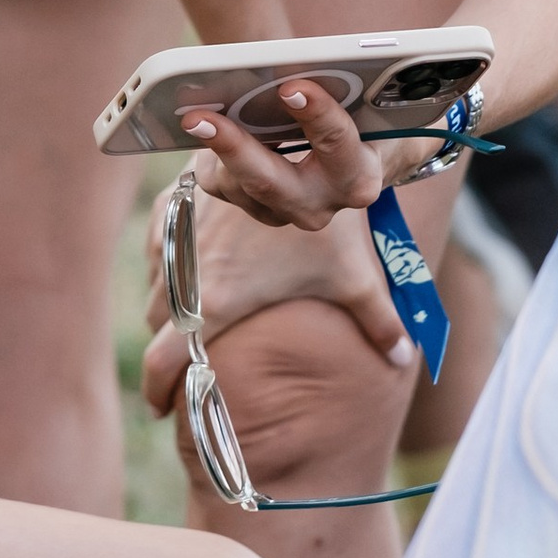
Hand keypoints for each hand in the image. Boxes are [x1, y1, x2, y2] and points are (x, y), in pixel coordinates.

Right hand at [141, 180, 407, 411]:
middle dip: (168, 344)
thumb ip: (378, 322)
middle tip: (187, 359)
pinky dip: (164, 258)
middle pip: (156, 324)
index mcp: (217, 302)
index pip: (166, 362)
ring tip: (188, 310)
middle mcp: (184, 271)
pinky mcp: (173, 200)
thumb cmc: (328, 223)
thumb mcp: (353, 277)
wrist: (295, 146)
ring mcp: (174, 233)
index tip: (162, 410)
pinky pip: (155, 242)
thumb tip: (404, 360)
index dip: (158, 392)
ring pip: (152, 282)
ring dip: (166, 299)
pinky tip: (186, 260)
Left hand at [180, 82, 421, 231]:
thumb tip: (287, 65)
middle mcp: (321, 204)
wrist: (351, 160)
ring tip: (196, 113)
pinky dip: (211, 153)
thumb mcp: (361, 105)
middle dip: (234, 147)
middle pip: (270, 183)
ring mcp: (285, 213)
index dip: (317, 115)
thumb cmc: (358, 121)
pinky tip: (206, 126)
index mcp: (359, 176)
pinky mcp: (254, 209)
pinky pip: (220, 183)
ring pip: (237, 184)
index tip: (291, 88)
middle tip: (201, 117)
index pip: (338, 144)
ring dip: (216, 147)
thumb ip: (340, 89)